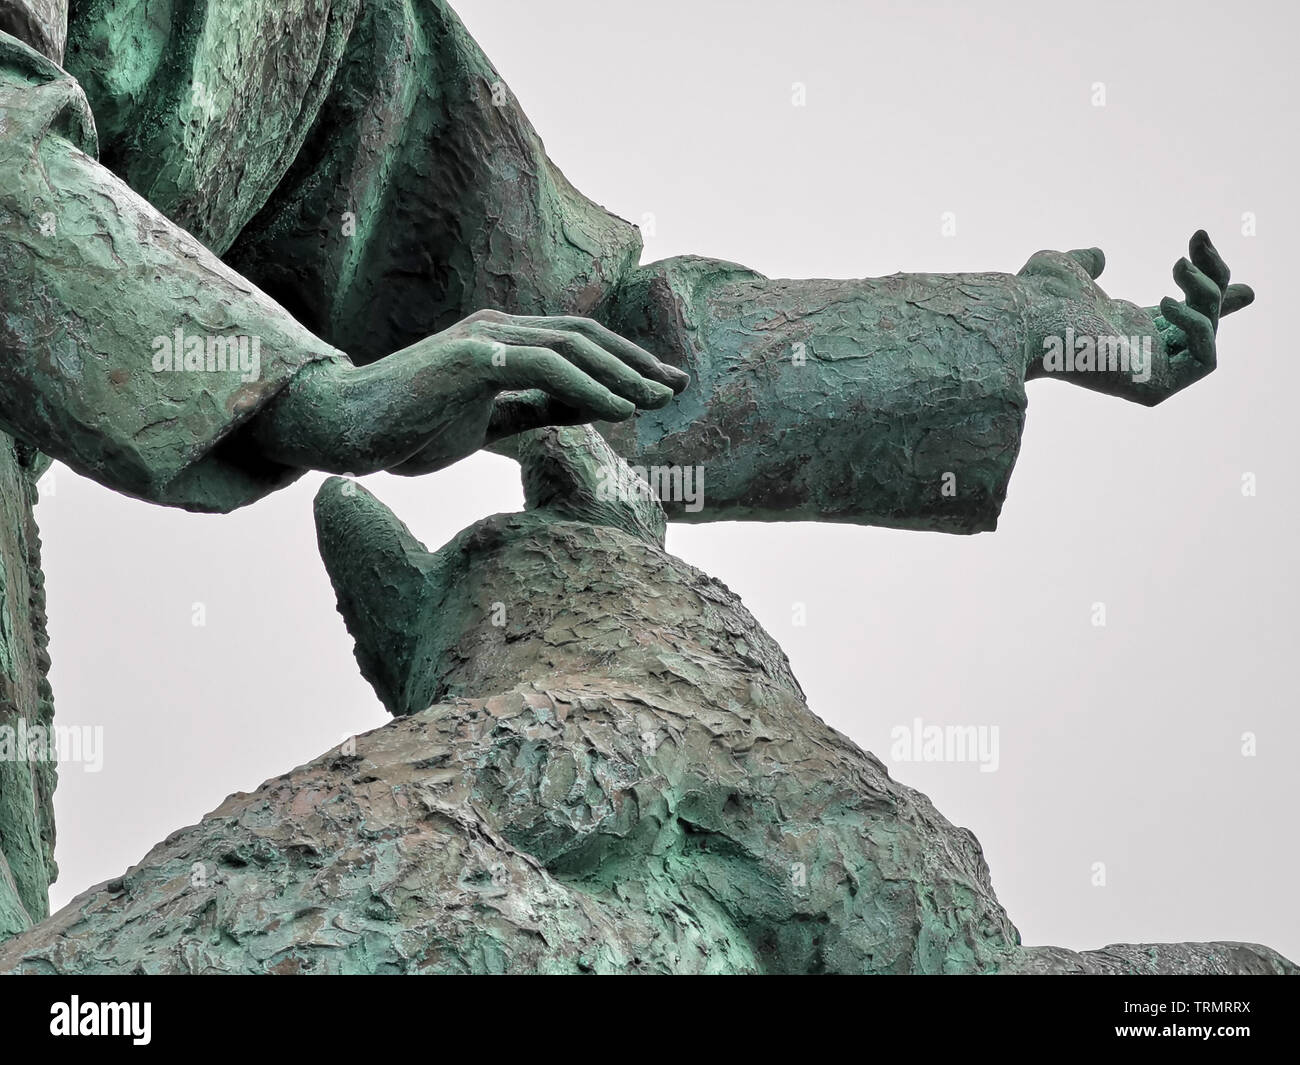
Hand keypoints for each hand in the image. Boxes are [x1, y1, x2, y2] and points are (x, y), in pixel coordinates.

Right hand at [252, 309, 688, 476]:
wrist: (343, 429)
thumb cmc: (410, 428)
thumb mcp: (488, 423)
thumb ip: (533, 409)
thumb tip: (584, 410)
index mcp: (502, 342)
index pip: (578, 345)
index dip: (624, 364)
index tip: (663, 389)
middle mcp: (498, 328)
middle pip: (585, 337)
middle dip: (637, 362)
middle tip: (678, 387)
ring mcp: (483, 338)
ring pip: (571, 346)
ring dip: (622, 373)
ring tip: (659, 400)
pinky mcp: (470, 357)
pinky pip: (543, 366)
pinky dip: (588, 386)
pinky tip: (620, 409)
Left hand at [1019, 231, 1253, 403]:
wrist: (1026, 316)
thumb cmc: (1035, 296)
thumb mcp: (1066, 268)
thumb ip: (1086, 263)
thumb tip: (1097, 257)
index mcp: (1124, 328)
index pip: (1181, 318)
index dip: (1214, 301)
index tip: (1247, 290)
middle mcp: (1140, 351)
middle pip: (1203, 321)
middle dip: (1214, 279)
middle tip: (1196, 242)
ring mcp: (1149, 371)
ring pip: (1208, 333)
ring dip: (1205, 293)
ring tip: (1175, 265)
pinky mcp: (1154, 388)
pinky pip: (1204, 359)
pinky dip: (1196, 327)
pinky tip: (1161, 304)